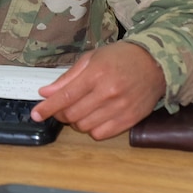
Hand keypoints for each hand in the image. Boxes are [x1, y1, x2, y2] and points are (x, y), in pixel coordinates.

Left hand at [31, 42, 165, 139]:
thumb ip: (68, 77)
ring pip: (85, 126)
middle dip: (61, 113)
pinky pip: (102, 134)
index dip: (47, 108)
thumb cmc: (121, 57)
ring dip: (76, 122)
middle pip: (73, 114)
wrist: (156, 63)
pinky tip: (94, 118)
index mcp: (97, 74)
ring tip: (81, 110)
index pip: (65, 97)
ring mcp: (120, 108)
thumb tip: (46, 92)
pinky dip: (92, 130)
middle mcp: (108, 93)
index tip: (36, 114)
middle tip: (62, 107)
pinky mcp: (130, 120)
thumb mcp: (93, 58)